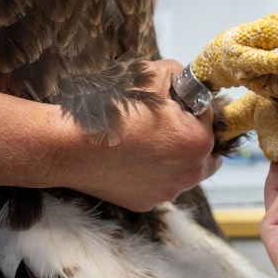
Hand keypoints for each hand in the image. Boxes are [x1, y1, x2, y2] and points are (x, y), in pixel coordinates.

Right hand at [61, 59, 220, 210]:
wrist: (69, 144)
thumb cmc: (111, 111)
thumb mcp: (152, 74)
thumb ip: (182, 76)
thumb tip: (190, 83)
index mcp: (198, 142)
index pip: (208, 116)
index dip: (191, 105)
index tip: (173, 102)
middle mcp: (190, 173)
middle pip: (204, 149)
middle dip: (192, 134)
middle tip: (168, 123)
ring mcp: (167, 191)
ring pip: (184, 170)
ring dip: (175, 156)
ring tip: (148, 140)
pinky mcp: (146, 203)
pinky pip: (160, 184)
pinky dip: (153, 173)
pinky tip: (134, 158)